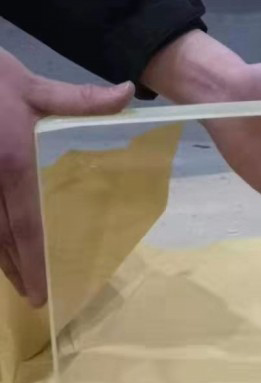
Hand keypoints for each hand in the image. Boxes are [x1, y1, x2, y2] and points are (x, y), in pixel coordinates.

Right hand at [0, 50, 132, 305]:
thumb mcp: (34, 85)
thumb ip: (81, 100)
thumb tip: (127, 93)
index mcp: (13, 163)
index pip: (25, 225)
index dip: (33, 262)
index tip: (41, 290)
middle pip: (0, 238)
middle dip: (16, 270)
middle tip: (32, 296)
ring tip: (15, 280)